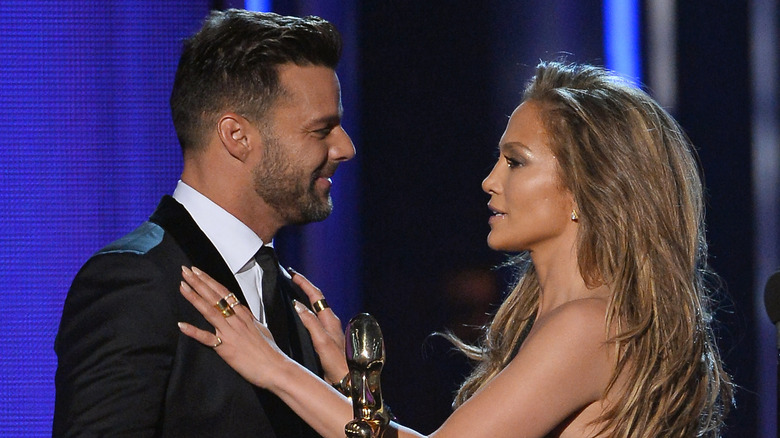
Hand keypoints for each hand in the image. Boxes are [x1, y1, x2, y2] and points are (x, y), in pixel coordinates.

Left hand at [177, 266, 290, 388]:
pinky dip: (193, 331)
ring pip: (209, 311)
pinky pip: (207, 338)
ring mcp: (230, 332)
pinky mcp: (225, 348)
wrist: (276, 367)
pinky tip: (181, 325)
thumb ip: (249, 320)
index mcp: (244, 315)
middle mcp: (236, 320)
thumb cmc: (270, 351)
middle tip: (186, 270)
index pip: (224, 292)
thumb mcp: (261, 329)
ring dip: (194, 297)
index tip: (198, 271)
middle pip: (215, 297)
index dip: (210, 281)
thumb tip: (244, 313)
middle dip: (199, 282)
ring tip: (182, 285)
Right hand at [289, 268, 348, 384]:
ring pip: (316, 309)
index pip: (316, 296)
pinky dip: (306, 313)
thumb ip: (311, 323)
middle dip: (305, 288)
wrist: (347, 379)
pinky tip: (300, 317)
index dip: (305, 284)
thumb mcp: (322, 341)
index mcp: (330, 320)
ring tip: (295, 292)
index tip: (294, 274)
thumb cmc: (338, 363)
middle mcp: (330, 323)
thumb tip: (298, 305)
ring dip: (306, 299)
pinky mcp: (325, 340)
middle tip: (293, 279)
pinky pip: (314, 321)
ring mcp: (328, 331)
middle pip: (317, 300)